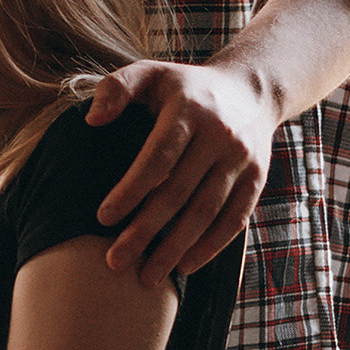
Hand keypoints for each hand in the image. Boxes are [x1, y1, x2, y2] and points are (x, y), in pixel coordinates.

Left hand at [87, 60, 275, 286]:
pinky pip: (235, 219)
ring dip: (177, 248)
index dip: (131, 191)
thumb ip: (117, 88)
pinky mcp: (257, 179)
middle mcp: (219, 136)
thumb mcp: (150, 72)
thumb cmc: (184, 87)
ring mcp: (242, 159)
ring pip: (207, 212)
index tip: (103, 218)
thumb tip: (92, 119)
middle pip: (179, 192)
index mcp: (188, 111)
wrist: (251, 89)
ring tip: (147, 277)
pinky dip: (211, 246)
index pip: (157, 158)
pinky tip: (185, 267)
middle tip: (115, 262)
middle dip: (145, 231)